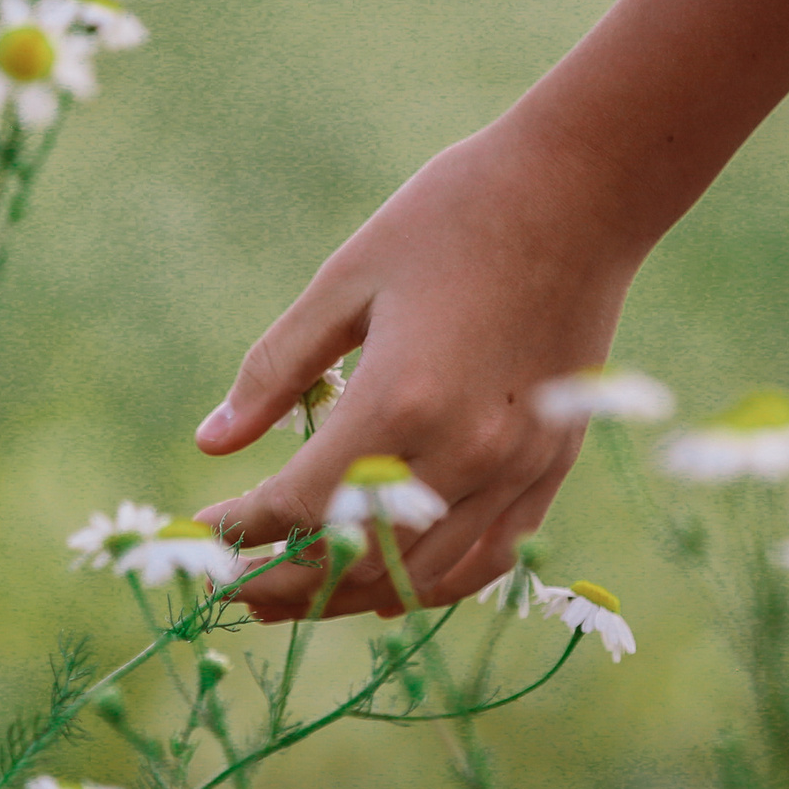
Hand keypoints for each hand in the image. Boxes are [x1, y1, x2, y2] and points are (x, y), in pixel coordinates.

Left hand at [193, 114, 643, 617]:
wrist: (581, 191)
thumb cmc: (453, 217)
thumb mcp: (346, 281)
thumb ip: (278, 369)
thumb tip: (212, 442)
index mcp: (399, 399)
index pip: (301, 504)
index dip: (244, 529)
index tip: (206, 531)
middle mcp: (462, 450)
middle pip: (359, 558)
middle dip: (289, 581)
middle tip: (239, 590)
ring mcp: (516, 466)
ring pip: (421, 573)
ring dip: (352, 594)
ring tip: (298, 596)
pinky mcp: (551, 465)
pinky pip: (489, 558)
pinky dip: (433, 584)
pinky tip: (389, 590)